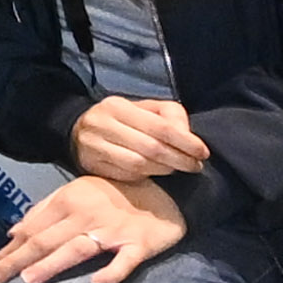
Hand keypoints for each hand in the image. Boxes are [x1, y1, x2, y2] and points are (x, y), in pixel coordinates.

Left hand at [0, 168, 190, 282]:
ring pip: (77, 249)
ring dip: (52, 264)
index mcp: (68, 201)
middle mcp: (85, 215)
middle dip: (17, 260)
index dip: (11, 249)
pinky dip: (111, 272)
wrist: (165, 191)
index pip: (33, 230)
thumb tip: (12, 233)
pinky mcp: (139, 244)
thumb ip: (44, 210)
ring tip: (29, 279)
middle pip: (46, 240)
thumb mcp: (75, 193)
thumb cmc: (113, 194)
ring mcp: (113, 231)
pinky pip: (124, 261)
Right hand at [73, 93, 207, 182]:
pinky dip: (145, 177)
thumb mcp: (146, 109)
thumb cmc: (123, 120)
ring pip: (139, 164)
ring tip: (176, 169)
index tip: (203, 153)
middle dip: (180, 159)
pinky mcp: (91, 165)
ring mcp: (93, 146)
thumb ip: (170, 116)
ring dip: (164, 169)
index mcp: (117, 106)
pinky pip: (126, 175)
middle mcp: (101, 124)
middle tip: (196, 166)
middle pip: (151, 147)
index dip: (186, 142)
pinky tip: (155, 174)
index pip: (160, 126)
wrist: (79, 131)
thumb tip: (187, 136)